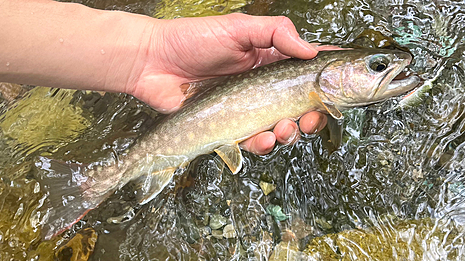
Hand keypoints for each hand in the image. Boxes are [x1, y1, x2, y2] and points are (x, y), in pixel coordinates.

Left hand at [126, 14, 327, 154]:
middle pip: (298, 106)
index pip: (305, 69)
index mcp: (268, 60)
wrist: (153, 62)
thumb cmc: (192, 40)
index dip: (326, 80)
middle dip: (311, 116)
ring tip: (283, 130)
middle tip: (312, 119)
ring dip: (288, 133)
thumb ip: (276, 33)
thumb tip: (310, 49)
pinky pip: (251, 141)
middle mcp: (260, 86)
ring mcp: (245, 108)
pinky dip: (262, 145)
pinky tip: (262, 139)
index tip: (341, 89)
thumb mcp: (238, 27)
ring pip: (278, 127)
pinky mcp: (228, 126)